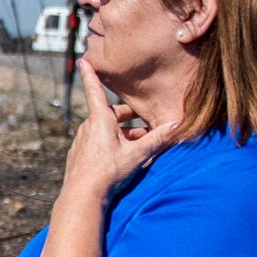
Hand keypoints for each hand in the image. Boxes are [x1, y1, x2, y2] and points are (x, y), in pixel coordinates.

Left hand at [64, 60, 178, 198]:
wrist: (82, 196)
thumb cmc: (108, 172)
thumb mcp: (137, 154)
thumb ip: (157, 139)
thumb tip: (177, 124)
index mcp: (100, 120)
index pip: (94, 91)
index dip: (90, 74)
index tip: (83, 60)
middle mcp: (88, 127)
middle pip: (110, 115)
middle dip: (129, 119)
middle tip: (147, 125)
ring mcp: (81, 141)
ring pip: (105, 130)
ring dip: (123, 134)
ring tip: (141, 145)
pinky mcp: (79, 154)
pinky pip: (98, 143)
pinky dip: (111, 144)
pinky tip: (122, 158)